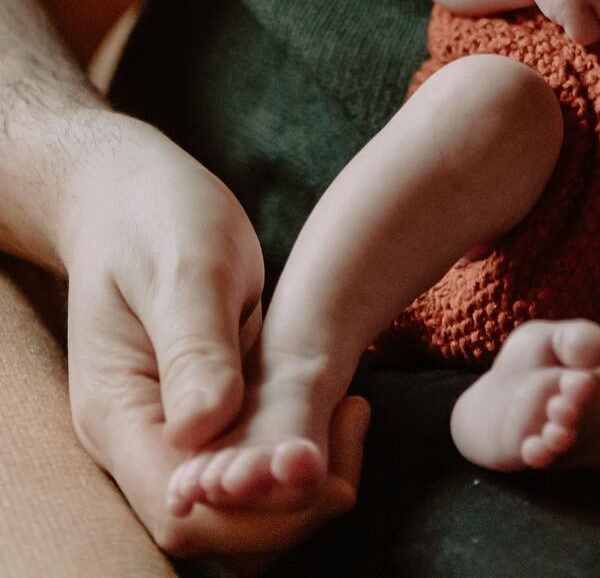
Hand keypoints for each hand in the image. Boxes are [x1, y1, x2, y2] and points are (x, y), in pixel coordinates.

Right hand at [56, 117, 366, 562]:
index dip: (249, 503)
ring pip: (241, 508)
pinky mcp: (211, 420)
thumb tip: (205, 430)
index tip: (309, 458)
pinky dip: (301, 453)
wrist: (133, 197)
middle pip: (215, 527)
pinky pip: (254, 467)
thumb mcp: (182, 266)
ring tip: (356, 414)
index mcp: (119, 415)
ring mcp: (176, 435)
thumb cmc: (154, 218)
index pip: (179, 509)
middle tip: (355, 422)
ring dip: (302, 485)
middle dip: (288, 503)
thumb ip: (194, 346)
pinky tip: (345, 407)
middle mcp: (142, 442)